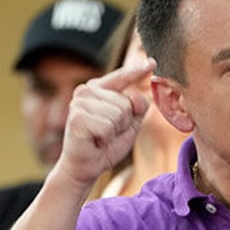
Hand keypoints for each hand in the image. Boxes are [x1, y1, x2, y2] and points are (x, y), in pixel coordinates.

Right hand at [54, 59, 155, 189]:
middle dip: (124, 123)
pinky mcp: (77, 117)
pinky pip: (108, 126)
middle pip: (126, 103)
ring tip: (101, 137)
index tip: (152, 62)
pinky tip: (95, 141)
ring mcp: (80, 102)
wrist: (86, 167)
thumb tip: (138, 97)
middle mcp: (87, 91)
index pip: (122, 77)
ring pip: (118, 114)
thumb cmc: (106, 145)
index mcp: (99, 90)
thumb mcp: (130, 124)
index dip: (137, 71)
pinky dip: (106, 138)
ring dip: (114, 131)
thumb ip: (138, 108)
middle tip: (108, 134)